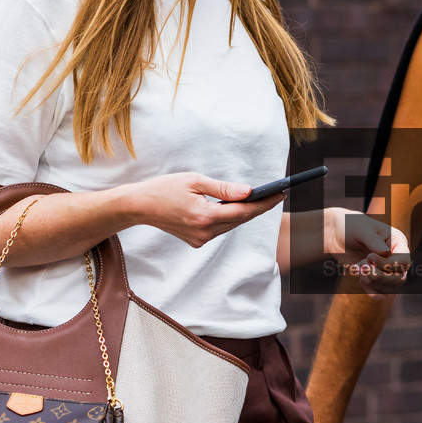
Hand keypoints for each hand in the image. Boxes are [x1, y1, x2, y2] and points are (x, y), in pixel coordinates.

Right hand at [125, 172, 284, 247]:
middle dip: (259, 207)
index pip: (243, 211)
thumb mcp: (195, 181)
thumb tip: (249, 191)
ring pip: (231, 225)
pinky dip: (229, 218)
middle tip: (277, 194)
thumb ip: (224, 188)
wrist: (140, 206)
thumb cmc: (165, 188)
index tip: (280, 194)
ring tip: (262, 199)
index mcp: (204, 216)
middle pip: (240, 220)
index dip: (264, 203)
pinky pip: (220, 228)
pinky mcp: (196, 241)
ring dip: (245, 213)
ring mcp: (200, 240)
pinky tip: (237, 207)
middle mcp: (204, 232)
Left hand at [326, 208, 409, 294]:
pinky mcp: (379, 280)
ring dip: (372, 282)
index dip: (387, 264)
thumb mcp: (361, 229)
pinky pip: (383, 295)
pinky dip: (372, 291)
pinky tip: (360, 280)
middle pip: (399, 278)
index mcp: (398, 242)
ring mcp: (389, 270)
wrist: (337, 236)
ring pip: (391, 288)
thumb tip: (387, 252)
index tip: (369, 256)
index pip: (403, 261)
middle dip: (379, 276)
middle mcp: (397, 257)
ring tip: (357, 268)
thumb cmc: (351, 227)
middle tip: (361, 265)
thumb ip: (373, 240)